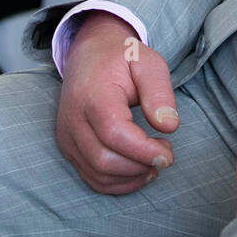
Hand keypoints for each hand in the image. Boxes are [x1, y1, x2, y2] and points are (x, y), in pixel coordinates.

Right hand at [56, 12, 178, 193]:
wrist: (88, 53)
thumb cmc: (121, 58)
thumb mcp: (147, 62)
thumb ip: (159, 92)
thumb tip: (169, 126)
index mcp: (93, 94)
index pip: (114, 133)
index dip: (142, 151)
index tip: (168, 154)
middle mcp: (74, 119)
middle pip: (104, 160)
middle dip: (140, 166)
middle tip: (165, 154)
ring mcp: (67, 135)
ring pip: (97, 174)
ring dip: (131, 177)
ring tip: (154, 163)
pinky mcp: (68, 147)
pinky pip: (91, 177)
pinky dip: (117, 183)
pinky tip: (139, 171)